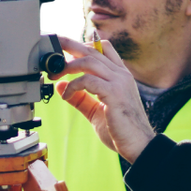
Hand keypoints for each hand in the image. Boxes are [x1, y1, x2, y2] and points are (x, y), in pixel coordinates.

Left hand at [50, 35, 155, 163]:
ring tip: (55, 75)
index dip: (80, 45)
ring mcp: (119, 82)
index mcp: (119, 75)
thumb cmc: (120, 130)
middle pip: (92, 49)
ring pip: (89, 61)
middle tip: (51, 48)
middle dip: (68, 46)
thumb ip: (79, 98)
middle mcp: (120, 74)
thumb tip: (60, 86)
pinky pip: (88, 80)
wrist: (139, 146)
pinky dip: (73, 86)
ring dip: (68, 65)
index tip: (62, 49)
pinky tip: (66, 95)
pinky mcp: (114, 94)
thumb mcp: (95, 111)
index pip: (102, 48)